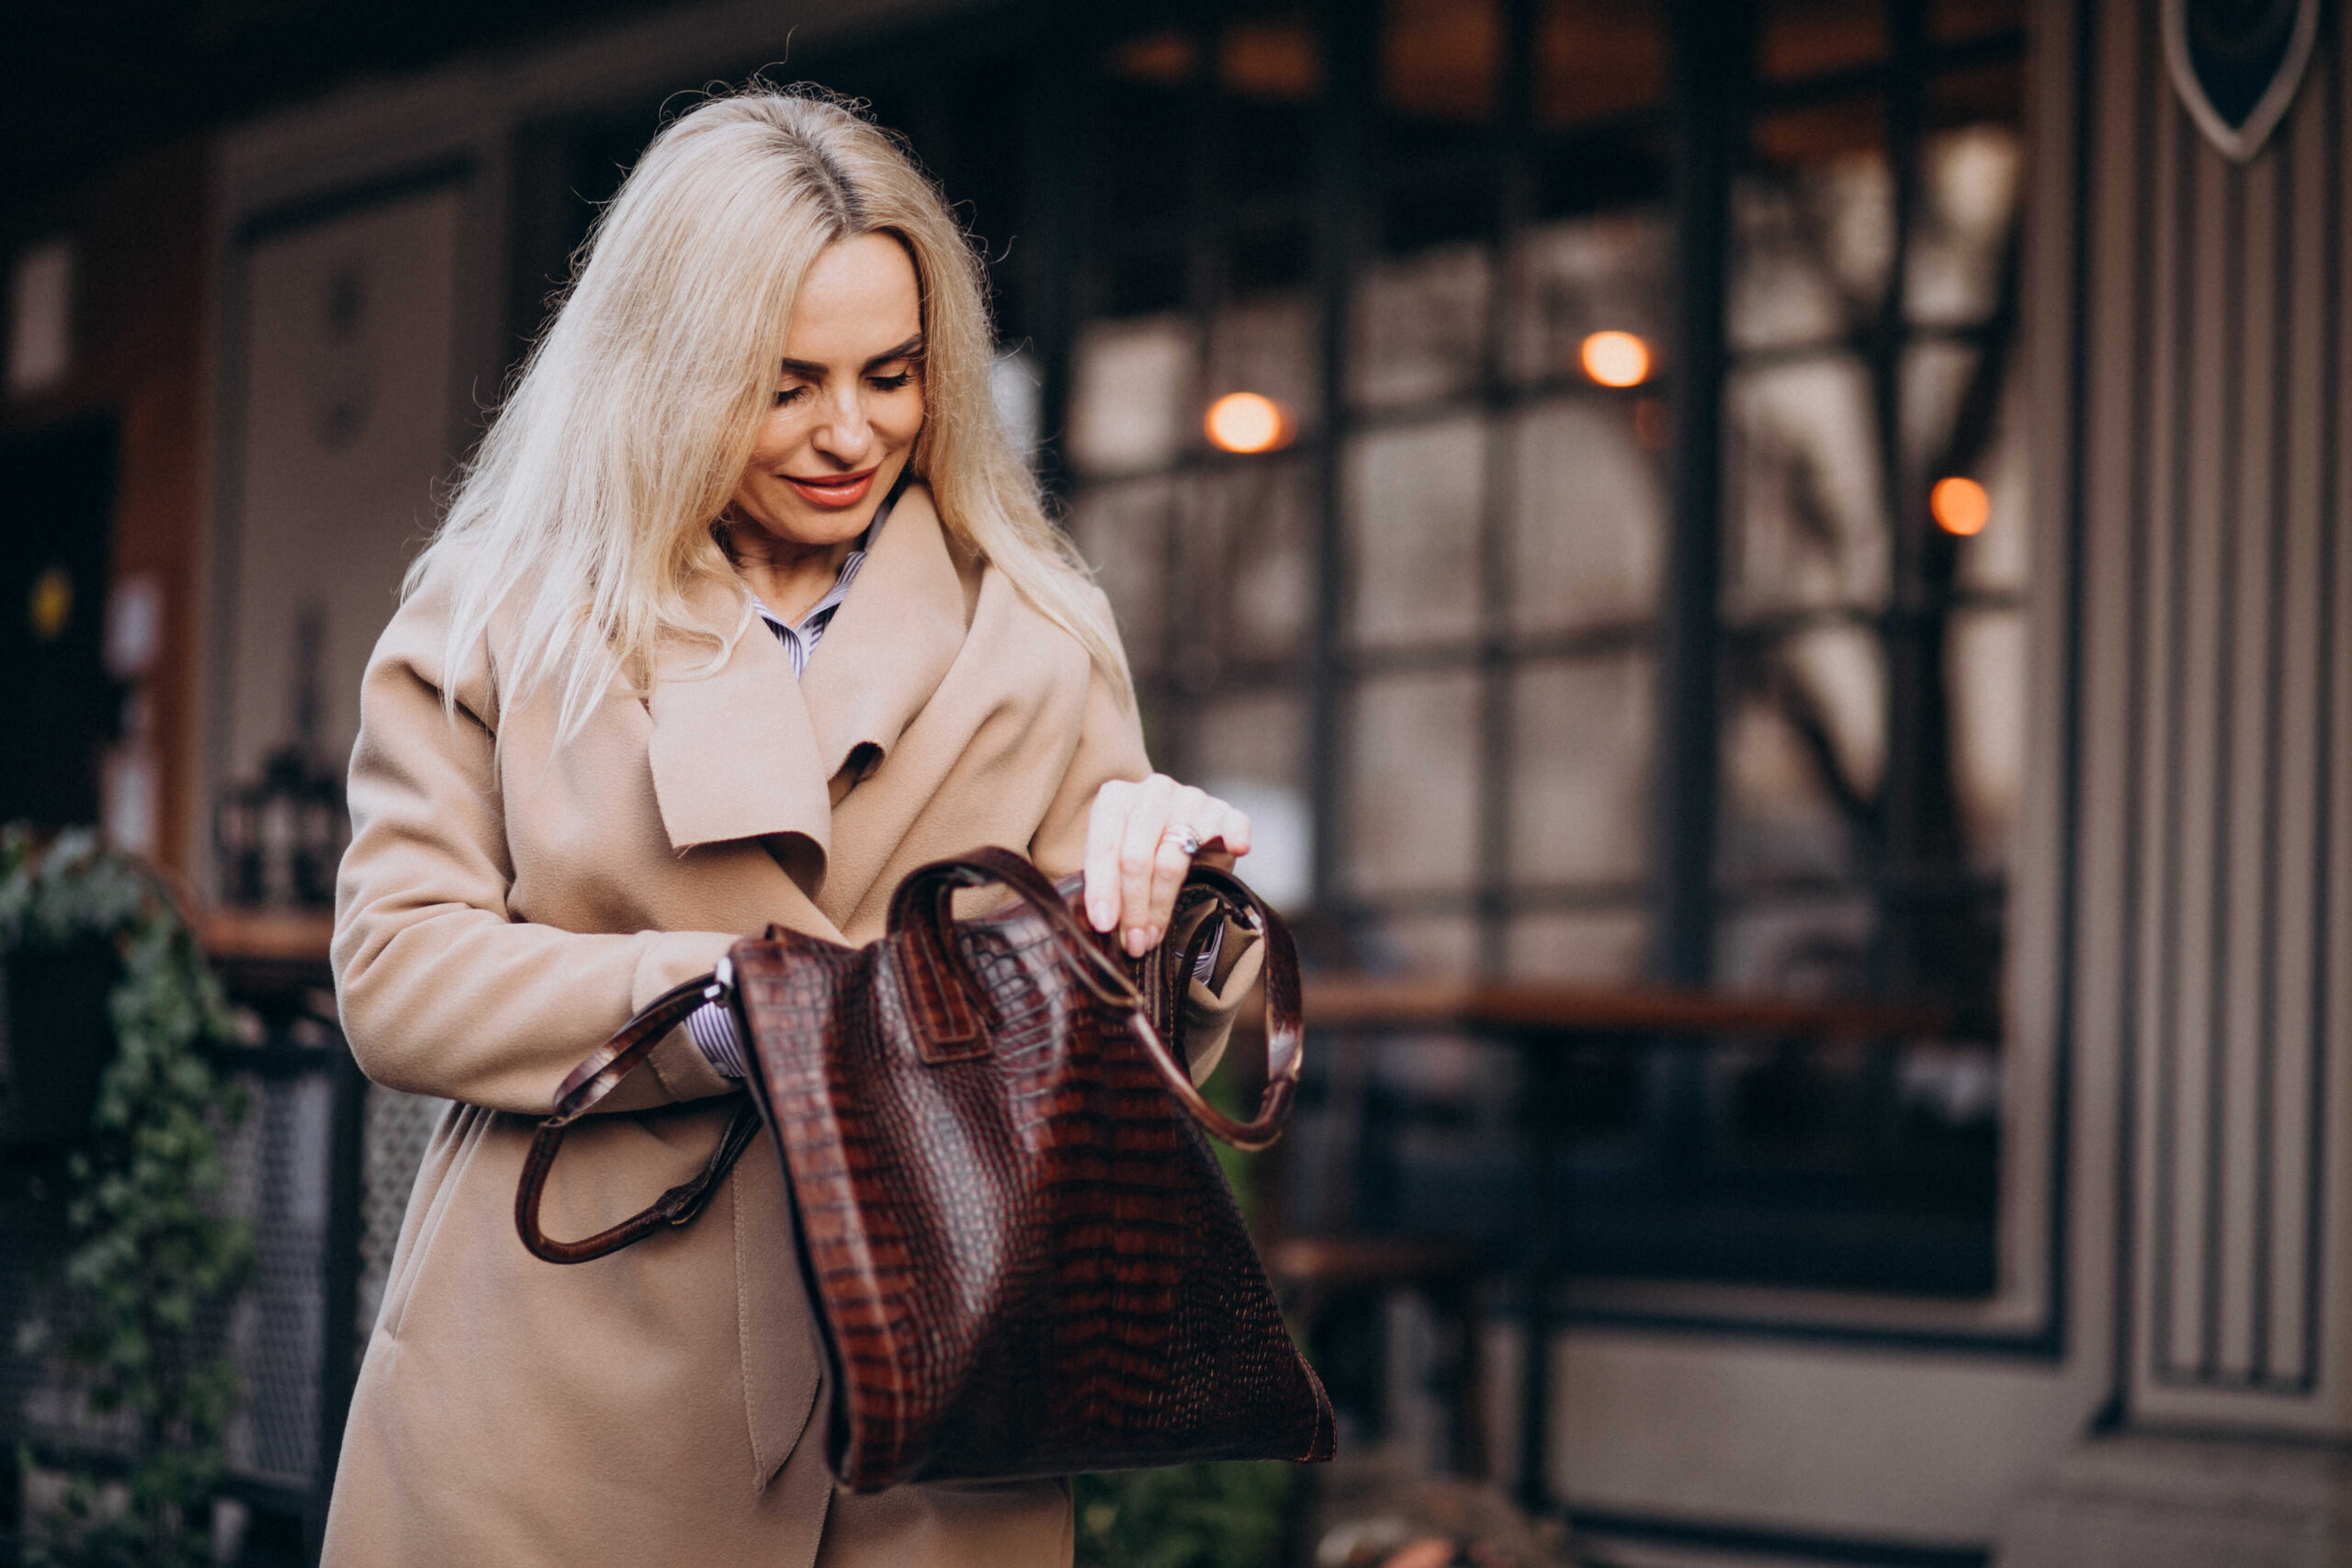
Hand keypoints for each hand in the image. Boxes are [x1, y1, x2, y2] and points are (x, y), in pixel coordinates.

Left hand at [1083, 774, 1251, 956]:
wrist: (1170, 826)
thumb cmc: (1135, 849)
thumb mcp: (1110, 860)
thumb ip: (1101, 883)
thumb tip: (1099, 925)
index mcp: (1115, 797)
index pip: (1105, 847)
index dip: (1102, 889)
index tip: (1104, 924)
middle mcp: (1153, 792)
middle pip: (1137, 857)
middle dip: (1134, 907)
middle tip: (1133, 941)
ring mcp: (1190, 799)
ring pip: (1173, 859)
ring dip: (1162, 905)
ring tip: (1153, 935)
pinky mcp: (1223, 811)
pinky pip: (1233, 823)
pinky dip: (1235, 836)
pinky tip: (1237, 849)